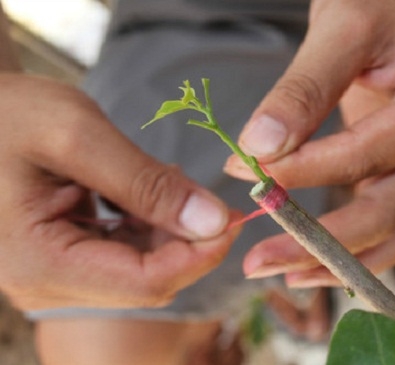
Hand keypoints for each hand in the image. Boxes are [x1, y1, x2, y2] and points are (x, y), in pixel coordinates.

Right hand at [0, 74, 238, 309]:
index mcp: (41, 262)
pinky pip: (125, 256)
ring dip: (169, 228)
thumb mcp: (78, 136)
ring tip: (165, 179)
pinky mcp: (65, 261)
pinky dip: (148, 225)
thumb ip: (147, 183)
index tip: (234, 215)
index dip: (202, 254)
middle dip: (188, 237)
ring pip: (142, 268)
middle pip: (149, 279)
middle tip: (200, 188)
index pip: (148, 282)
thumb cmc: (7, 115)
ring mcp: (54, 277)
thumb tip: (214, 221)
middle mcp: (46, 284)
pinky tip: (146, 190)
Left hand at [225, 0, 394, 284]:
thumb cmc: (378, 0)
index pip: (363, 156)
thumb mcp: (341, 29)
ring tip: (277, 269)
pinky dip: (345, 247)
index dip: (304, 173)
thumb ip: (302, 90)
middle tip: (258, 259)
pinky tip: (304, 256)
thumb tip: (260, 146)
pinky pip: (378, 223)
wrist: (393, 0)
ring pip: (385, 234)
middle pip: (381, 215)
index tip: (250, 176)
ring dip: (332, 260)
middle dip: (317, 244)